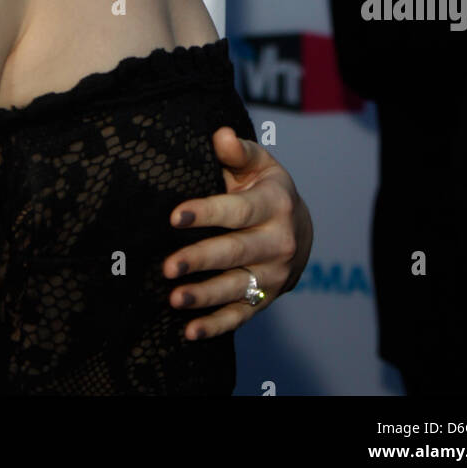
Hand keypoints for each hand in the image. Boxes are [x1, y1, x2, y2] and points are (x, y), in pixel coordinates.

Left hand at [162, 127, 312, 340]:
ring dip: (205, 296)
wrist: (299, 228)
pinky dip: (215, 326)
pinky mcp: (265, 298)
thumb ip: (237, 151)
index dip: (207, 213)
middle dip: (201, 259)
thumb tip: (220, 135)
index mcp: (275, 204)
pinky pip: (240, 315)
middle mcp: (279, 242)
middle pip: (236, 252)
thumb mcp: (258, 163)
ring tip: (174, 298)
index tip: (175, 217)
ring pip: (237, 288)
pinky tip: (189, 332)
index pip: (238, 210)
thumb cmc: (264, 187)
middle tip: (167, 266)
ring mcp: (273, 274)